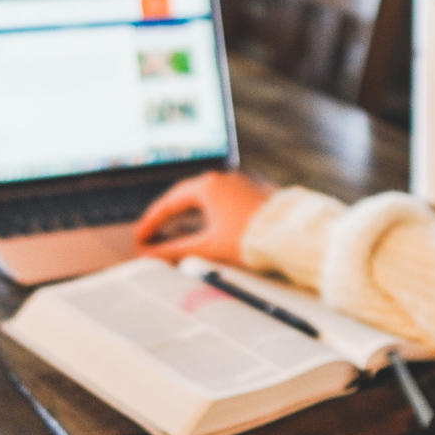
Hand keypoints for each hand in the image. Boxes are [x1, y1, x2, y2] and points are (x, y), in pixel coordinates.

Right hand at [134, 172, 275, 263]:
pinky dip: (212, 212)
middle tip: (154, 231)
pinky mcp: (258, 192)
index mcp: (208, 186)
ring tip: (179, 229)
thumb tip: (148, 256)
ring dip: (191, 213)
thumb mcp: (208, 247)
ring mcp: (243, 183)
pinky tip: (211, 225)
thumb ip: (174, 251)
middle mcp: (224, 178)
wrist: (294, 236)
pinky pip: (226, 200)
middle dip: (169, 215)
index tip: (141, 237)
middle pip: (187, 195)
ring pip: (208, 196)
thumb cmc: (250, 240)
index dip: (152, 221)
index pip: (170, 202)